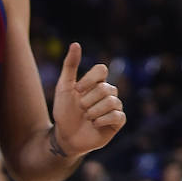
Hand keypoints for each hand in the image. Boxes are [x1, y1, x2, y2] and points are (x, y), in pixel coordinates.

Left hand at [51, 42, 124, 156]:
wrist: (64, 137)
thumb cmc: (64, 111)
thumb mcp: (63, 87)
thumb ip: (70, 66)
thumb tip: (75, 44)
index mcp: (97, 82)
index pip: (101, 69)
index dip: (89, 79)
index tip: (77, 90)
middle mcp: (108, 92)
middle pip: (105, 88)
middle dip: (88, 101)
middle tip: (81, 109)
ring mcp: (114, 106)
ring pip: (111, 102)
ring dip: (93, 112)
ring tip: (87, 118)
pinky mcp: (118, 121)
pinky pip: (117, 115)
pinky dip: (103, 120)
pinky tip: (94, 124)